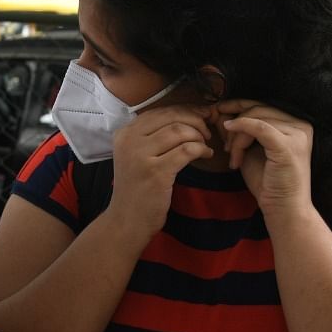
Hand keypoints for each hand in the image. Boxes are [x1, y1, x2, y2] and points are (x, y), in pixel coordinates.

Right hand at [105, 104, 213, 245]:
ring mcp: (141, 156)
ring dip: (199, 135)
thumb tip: (184, 116)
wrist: (126, 221)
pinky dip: (201, 149)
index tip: (201, 115)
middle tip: (207, 130)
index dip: (185, 110)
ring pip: (180, 131)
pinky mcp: (156, 172)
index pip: (160, 111)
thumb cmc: (137, 189)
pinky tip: (206, 154)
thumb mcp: (135, 156)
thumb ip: (151, 136)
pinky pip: (187, 150)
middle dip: (195, 120)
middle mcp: (130, 140)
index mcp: (125, 133)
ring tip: (205, 144)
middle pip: (171, 117)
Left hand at [216, 99, 313, 215]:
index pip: (264, 106)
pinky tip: (230, 140)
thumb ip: (241, 131)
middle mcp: (301, 125)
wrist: (285, 210)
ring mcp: (297, 134)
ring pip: (255, 119)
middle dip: (235, 123)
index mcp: (296, 124)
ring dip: (237, 138)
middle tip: (225, 145)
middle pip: (259, 109)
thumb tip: (222, 112)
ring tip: (233, 157)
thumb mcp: (251, 151)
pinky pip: (259, 127)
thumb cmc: (269, 183)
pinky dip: (241, 129)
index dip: (238, 106)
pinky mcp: (288, 146)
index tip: (219, 112)